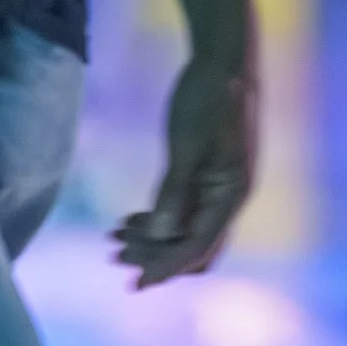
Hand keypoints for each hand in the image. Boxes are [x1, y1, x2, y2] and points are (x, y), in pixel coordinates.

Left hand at [113, 54, 255, 288]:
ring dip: (154, 240)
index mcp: (232, 194)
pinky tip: (131, 220)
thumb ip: (174, 191)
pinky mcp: (208, 176)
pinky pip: (185, 212)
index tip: (135, 285)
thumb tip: (162, 236)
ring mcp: (219, 188)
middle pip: (193, 246)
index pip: (197, 246)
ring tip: (115, 239)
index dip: (165, 268)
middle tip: (114, 256)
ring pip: (187, 230)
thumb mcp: (186, 145)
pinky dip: (160, 220)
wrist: (223, 60)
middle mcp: (230, 198)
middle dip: (156, 257)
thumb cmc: (207, 97)